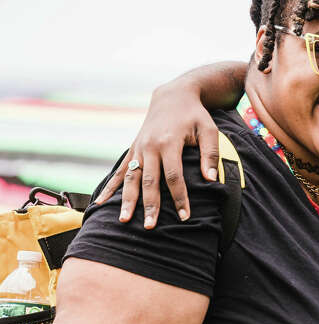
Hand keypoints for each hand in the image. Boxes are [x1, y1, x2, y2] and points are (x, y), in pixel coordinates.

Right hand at [96, 82, 221, 227]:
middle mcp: (149, 146)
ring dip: (126, 200)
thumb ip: (210, 155)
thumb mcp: (209, 130)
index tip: (184, 216)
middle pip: (149, 181)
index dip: (179, 197)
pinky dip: (110, 187)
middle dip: (149, 205)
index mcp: (169, 142)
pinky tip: (101, 203)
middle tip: (150, 227)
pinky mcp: (132, 149)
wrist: (173, 96)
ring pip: (130, 178)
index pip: (174, 176)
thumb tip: (211, 180)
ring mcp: (138, 148)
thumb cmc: (195, 116)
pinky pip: (119, 171)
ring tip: (123, 220)